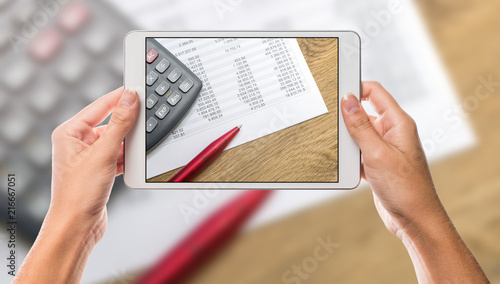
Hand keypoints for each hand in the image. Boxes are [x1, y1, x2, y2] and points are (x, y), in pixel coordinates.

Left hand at [13, 87, 138, 283]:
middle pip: (110, 123)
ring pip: (116, 141)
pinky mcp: (100, 170)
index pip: (99, 106)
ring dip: (128, 145)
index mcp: (69, 133)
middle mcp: (77, 143)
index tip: (137, 89)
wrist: (78, 226)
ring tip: (136, 149)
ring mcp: (89, 157)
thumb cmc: (78, 195)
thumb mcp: (103, 153)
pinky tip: (133, 163)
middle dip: (127, 125)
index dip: (119, 97)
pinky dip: (128, 159)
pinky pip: (119, 156)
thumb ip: (119, 124)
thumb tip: (129, 99)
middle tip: (144, 119)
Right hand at [341, 81, 441, 237]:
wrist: (414, 219)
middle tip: (330, 122)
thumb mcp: (377, 153)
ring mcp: (384, 149)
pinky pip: (358, 152)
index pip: (375, 92)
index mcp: (398, 123)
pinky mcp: (377, 164)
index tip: (336, 90)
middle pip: (363, 113)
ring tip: (336, 147)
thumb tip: (347, 100)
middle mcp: (392, 133)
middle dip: (346, 117)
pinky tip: (342, 163)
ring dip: (346, 140)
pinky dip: (349, 156)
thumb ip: (360, 125)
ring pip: (358, 134)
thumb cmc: (405, 188)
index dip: (356, 88)